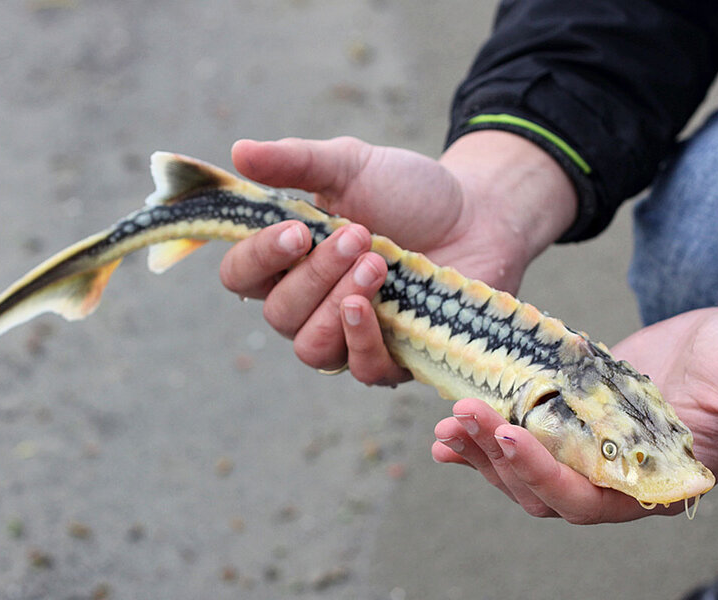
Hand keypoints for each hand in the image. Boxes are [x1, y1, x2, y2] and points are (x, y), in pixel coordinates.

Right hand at [219, 132, 576, 383]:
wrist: (480, 213)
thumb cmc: (408, 191)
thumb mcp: (351, 164)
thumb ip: (296, 161)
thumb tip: (238, 151)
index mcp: (289, 259)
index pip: (242, 275)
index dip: (258, 258)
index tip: (296, 230)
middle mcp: (309, 304)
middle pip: (279, 314)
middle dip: (315, 275)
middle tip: (360, 235)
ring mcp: (348, 335)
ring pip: (312, 347)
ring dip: (336, 307)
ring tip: (376, 264)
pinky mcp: (393, 357)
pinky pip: (362, 370)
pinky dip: (362, 341)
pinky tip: (377, 307)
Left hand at [431, 307, 717, 522]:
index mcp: (657, 484)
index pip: (591, 500)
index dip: (545, 474)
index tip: (506, 432)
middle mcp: (616, 480)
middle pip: (543, 491)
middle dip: (497, 458)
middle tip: (459, 416)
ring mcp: (588, 456)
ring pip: (523, 474)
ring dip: (480, 451)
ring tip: (445, 425)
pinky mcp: (570, 427)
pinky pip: (519, 446)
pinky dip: (480, 444)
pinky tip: (445, 437)